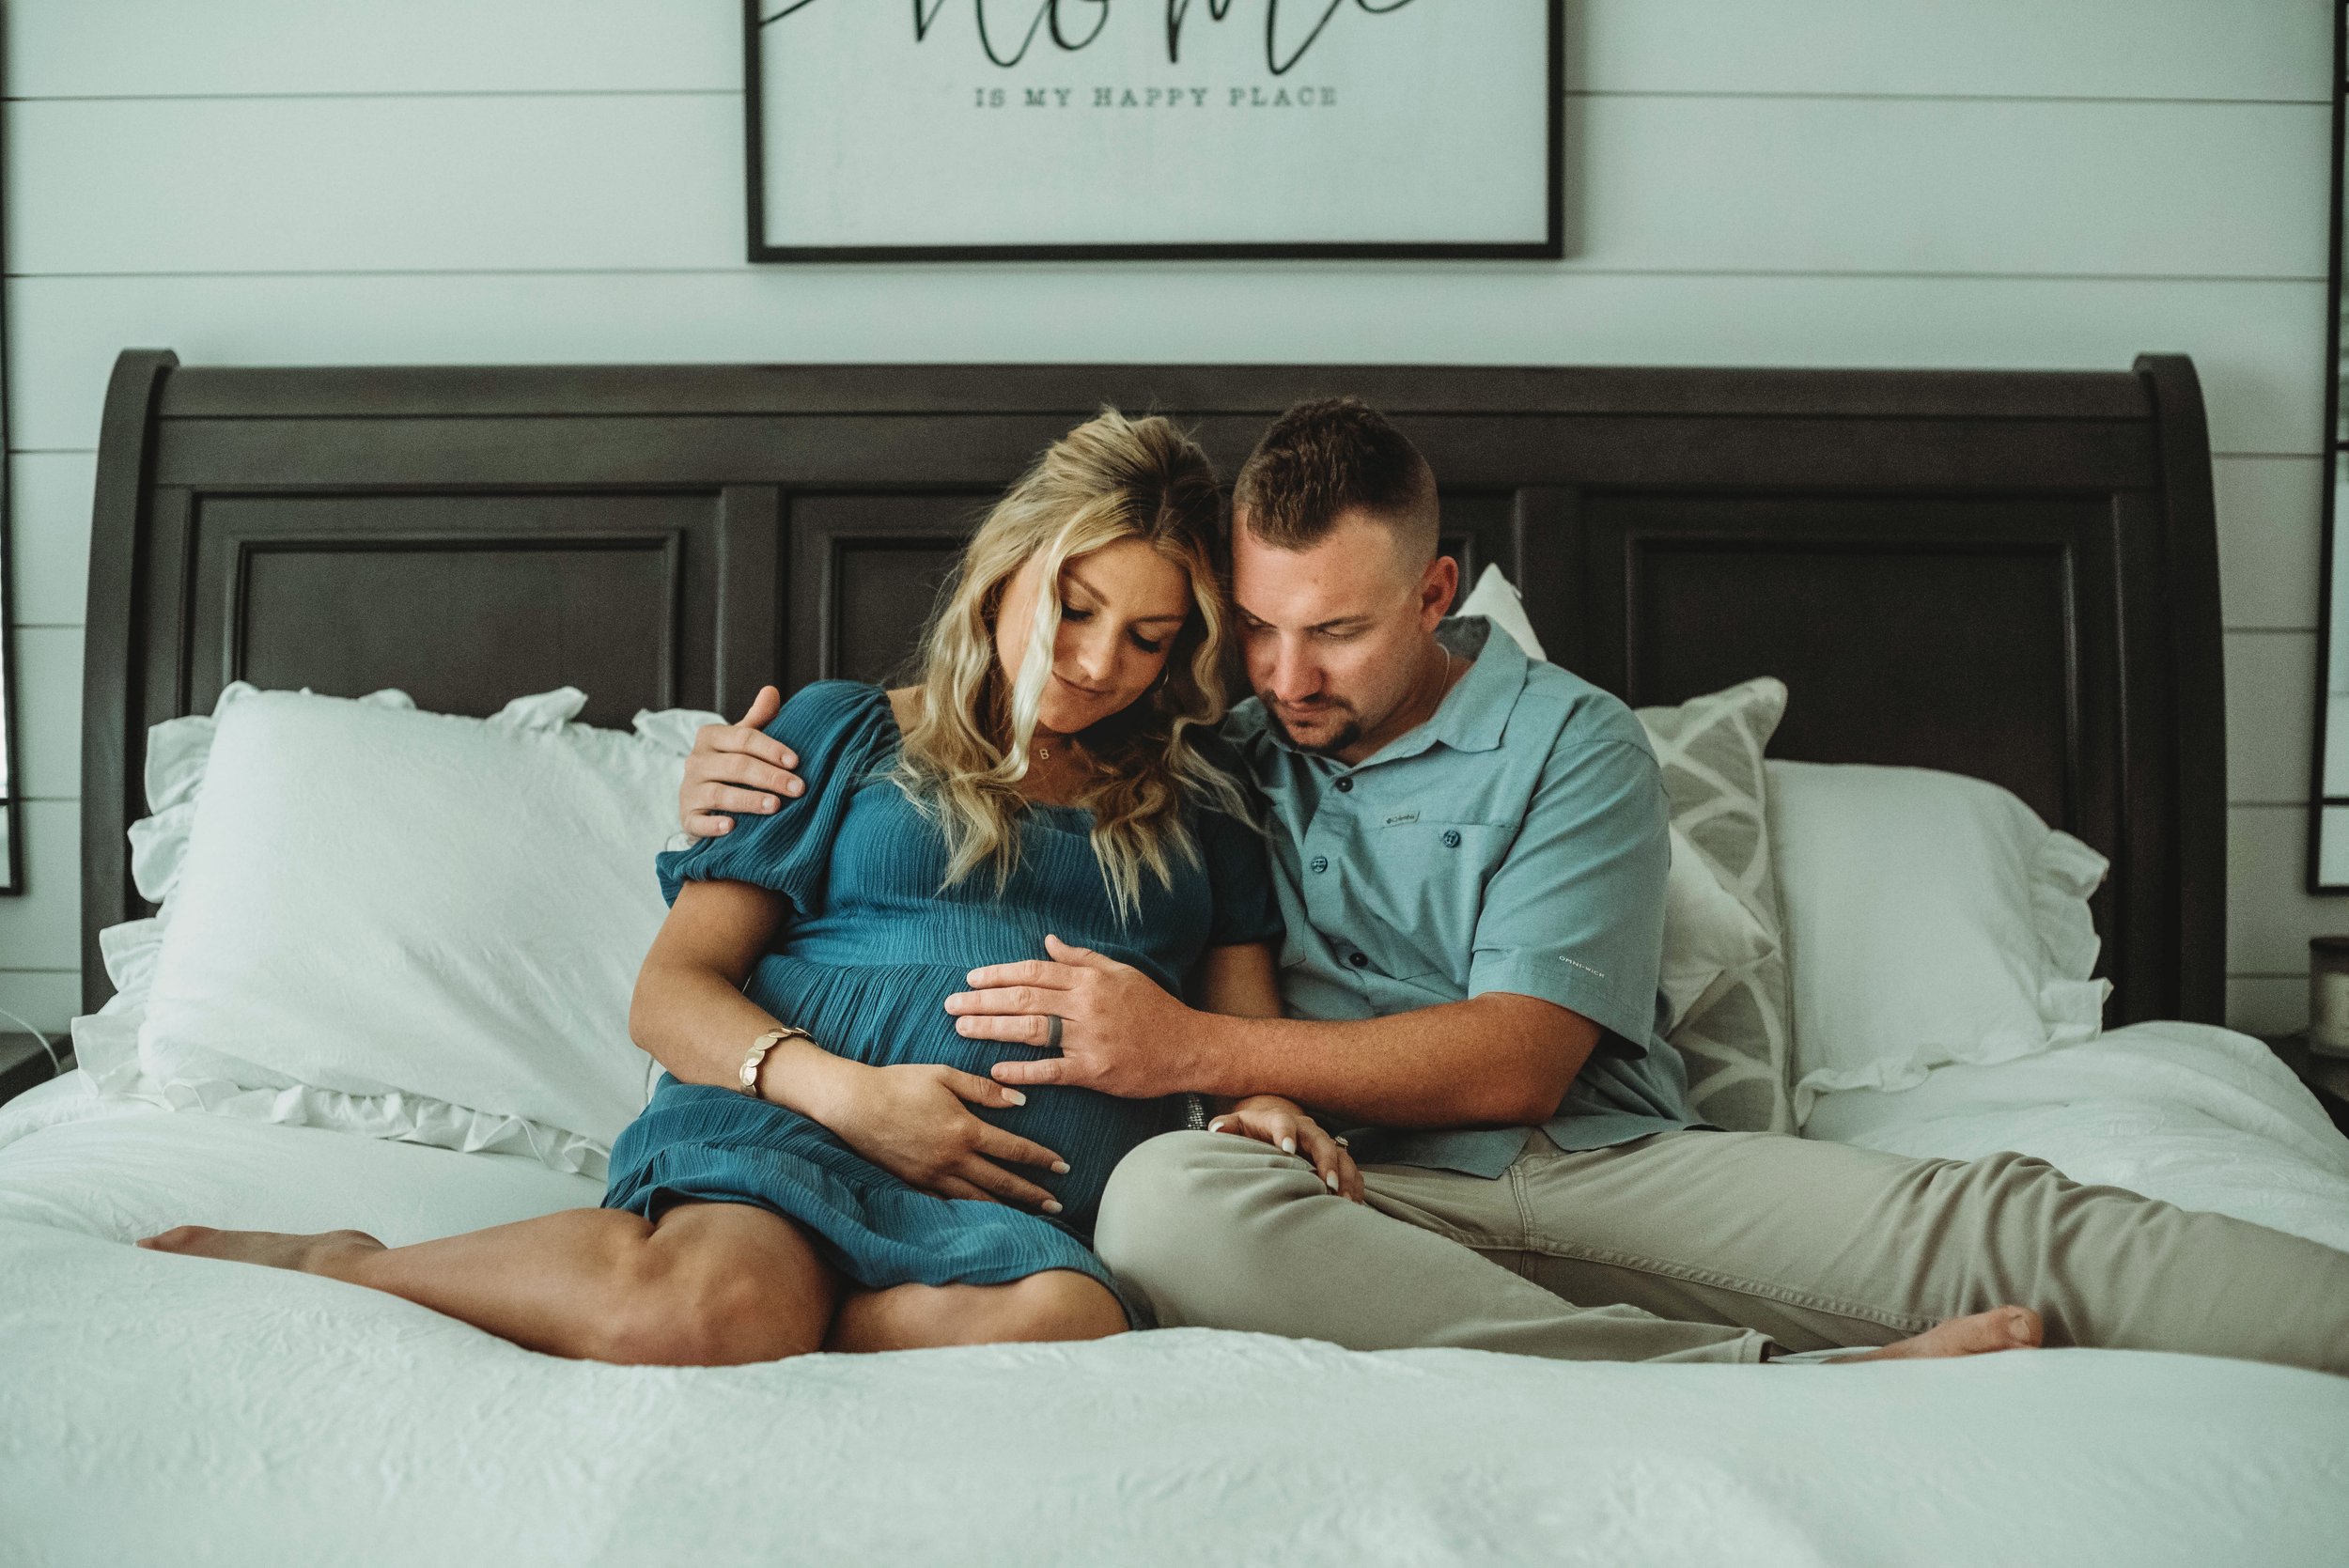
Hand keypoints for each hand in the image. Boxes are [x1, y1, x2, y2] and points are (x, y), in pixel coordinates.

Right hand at [681, 685, 806, 837]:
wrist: (702, 798)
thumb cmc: (731, 764)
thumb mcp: (742, 740)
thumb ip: (758, 718)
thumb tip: (771, 691)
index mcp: (710, 737)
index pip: (744, 738)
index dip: (771, 749)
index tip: (796, 762)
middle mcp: (696, 761)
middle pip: (736, 766)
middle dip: (770, 777)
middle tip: (798, 788)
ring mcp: (689, 790)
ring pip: (719, 794)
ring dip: (749, 800)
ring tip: (776, 806)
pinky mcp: (687, 816)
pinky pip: (698, 821)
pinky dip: (713, 825)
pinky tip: (732, 827)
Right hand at [816, 1061, 1071, 1211]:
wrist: (854, 1105)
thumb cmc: (900, 1083)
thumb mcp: (945, 1075)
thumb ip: (984, 1089)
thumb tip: (1020, 1100)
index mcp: (965, 1130)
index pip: (1014, 1149)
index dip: (1041, 1159)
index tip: (1063, 1167)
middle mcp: (952, 1159)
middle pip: (1002, 1182)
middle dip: (1033, 1193)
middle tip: (1058, 1203)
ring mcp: (932, 1176)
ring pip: (978, 1200)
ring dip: (1008, 1209)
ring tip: (1031, 1217)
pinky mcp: (915, 1185)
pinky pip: (949, 1205)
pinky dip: (971, 1214)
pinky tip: (985, 1219)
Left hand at [946, 935, 1197, 1098]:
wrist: (1188, 1047)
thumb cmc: (1153, 1008)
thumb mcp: (1121, 973)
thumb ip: (1082, 958)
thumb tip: (1049, 941)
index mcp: (1090, 980)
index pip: (1033, 971)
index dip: (998, 974)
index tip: (971, 978)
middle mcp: (1086, 1005)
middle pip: (1024, 998)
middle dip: (982, 1001)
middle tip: (950, 1005)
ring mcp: (1089, 1039)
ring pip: (1031, 1029)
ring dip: (992, 1028)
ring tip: (962, 1029)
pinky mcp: (1094, 1071)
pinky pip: (1051, 1071)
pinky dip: (1022, 1070)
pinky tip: (996, 1069)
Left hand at [1207, 1095, 1364, 1201]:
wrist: (1276, 1124)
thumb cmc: (1253, 1129)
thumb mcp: (1238, 1125)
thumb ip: (1226, 1126)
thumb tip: (1216, 1130)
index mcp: (1279, 1120)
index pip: (1283, 1121)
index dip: (1286, 1133)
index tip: (1287, 1150)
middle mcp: (1306, 1130)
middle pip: (1321, 1140)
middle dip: (1326, 1161)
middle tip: (1326, 1183)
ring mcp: (1323, 1144)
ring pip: (1341, 1156)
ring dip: (1344, 1177)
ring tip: (1344, 1201)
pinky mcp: (1334, 1159)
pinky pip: (1350, 1170)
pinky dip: (1353, 1186)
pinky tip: (1353, 1205)